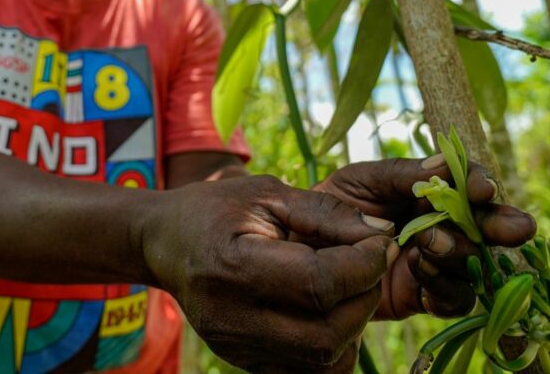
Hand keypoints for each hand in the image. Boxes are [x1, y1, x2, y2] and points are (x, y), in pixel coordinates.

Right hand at [144, 174, 396, 370]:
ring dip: (354, 325)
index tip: (381, 240)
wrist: (166, 243)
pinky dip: (334, 345)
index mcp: (232, 266)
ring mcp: (237, 348)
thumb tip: (383, 231)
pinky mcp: (246, 363)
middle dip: (364, 297)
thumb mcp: (267, 193)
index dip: (363, 264)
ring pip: (324, 361)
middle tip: (370, 264)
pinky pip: (309, 372)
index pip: (318, 283)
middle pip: (327, 332)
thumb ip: (326, 212)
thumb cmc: (217, 210)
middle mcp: (231, 318)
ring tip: (350, 287)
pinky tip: (329, 310)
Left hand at [313, 156, 535, 319]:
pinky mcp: (424, 296)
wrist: (298, 252)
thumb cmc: (328, 205)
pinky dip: (445, 285)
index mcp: (427, 191)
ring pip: (472, 264)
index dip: (479, 184)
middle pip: (484, 226)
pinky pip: (453, 298)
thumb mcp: (360, 180)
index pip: (467, 184)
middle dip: (499, 224)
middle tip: (513, 228)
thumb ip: (401, 175)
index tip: (483, 188)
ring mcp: (435, 262)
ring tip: (428, 242)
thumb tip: (443, 163)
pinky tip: (420, 269)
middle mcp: (440, 225)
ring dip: (459, 252)